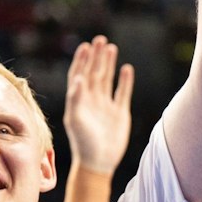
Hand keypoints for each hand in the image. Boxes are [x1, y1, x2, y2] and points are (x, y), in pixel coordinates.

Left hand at [62, 35, 134, 174]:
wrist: (99, 162)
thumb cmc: (83, 142)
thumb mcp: (75, 120)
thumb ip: (76, 98)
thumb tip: (79, 78)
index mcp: (78, 100)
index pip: (79, 75)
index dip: (81, 60)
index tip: (86, 46)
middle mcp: (91, 100)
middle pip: (94, 73)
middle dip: (96, 57)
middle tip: (101, 39)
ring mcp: (106, 106)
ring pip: (107, 80)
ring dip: (108, 64)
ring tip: (112, 47)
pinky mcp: (120, 113)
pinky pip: (122, 93)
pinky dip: (125, 81)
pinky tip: (127, 69)